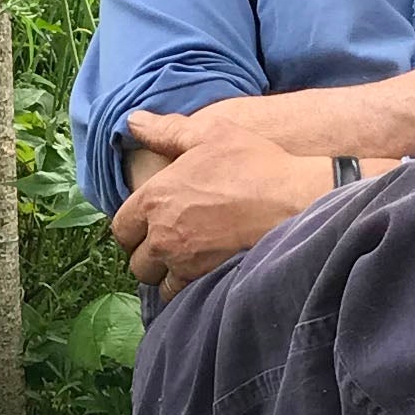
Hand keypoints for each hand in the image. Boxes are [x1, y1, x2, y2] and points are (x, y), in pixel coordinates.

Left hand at [115, 110, 333, 291]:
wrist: (293, 200)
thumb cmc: (253, 164)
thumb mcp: (209, 134)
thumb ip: (166, 130)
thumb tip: (132, 120)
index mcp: (155, 198)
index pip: (121, 228)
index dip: (133, 228)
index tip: (148, 226)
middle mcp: (162, 234)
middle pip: (136, 261)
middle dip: (148, 255)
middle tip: (167, 245)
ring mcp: (183, 260)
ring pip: (157, 282)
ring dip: (165, 274)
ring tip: (183, 262)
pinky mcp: (205, 279)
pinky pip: (181, 295)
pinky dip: (185, 288)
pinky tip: (199, 274)